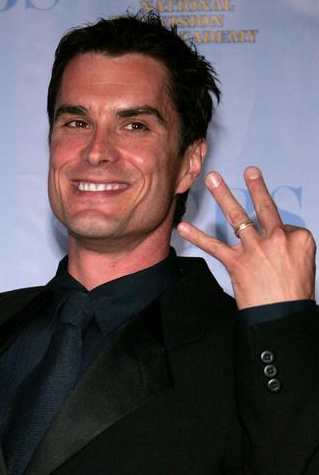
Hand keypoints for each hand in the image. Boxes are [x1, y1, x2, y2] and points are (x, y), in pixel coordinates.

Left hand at [177, 166, 315, 308]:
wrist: (282, 316)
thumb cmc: (293, 294)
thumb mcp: (302, 264)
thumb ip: (285, 247)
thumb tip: (269, 241)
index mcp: (300, 238)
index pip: (282, 223)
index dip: (276, 234)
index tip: (277, 245)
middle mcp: (278, 239)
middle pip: (264, 208)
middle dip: (256, 186)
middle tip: (249, 170)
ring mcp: (256, 249)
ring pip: (237, 216)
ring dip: (223, 195)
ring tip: (213, 179)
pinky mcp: (236, 262)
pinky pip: (214, 245)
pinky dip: (196, 236)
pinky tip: (184, 227)